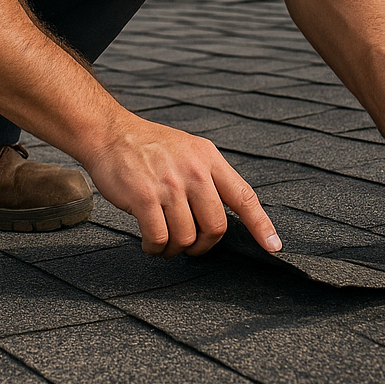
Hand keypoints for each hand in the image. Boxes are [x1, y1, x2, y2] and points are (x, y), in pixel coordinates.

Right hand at [80, 117, 281, 258]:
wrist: (110, 133)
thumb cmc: (149, 147)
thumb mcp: (189, 150)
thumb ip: (208, 176)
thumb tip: (223, 214)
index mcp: (209, 159)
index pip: (244, 196)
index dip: (262, 225)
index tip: (274, 247)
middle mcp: (194, 171)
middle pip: (215, 227)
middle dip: (203, 246)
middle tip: (190, 246)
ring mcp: (169, 184)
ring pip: (185, 238)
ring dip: (174, 250)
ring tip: (163, 244)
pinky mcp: (145, 197)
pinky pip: (159, 238)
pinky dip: (155, 248)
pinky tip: (149, 243)